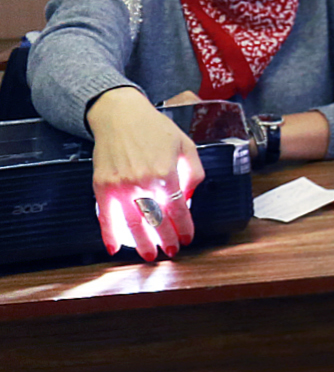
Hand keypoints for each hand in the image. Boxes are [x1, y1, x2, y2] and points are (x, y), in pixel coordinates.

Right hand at [86, 86, 203, 261]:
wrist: (120, 116)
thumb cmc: (155, 129)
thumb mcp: (186, 146)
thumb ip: (194, 173)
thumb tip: (190, 198)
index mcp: (166, 173)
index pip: (179, 209)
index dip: (184, 227)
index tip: (187, 238)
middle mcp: (142, 182)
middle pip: (157, 221)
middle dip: (166, 239)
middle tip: (172, 251)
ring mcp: (120, 186)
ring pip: (132, 224)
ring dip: (142, 243)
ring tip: (150, 255)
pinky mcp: (102, 186)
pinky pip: (105, 216)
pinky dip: (109, 234)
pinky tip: (114, 248)